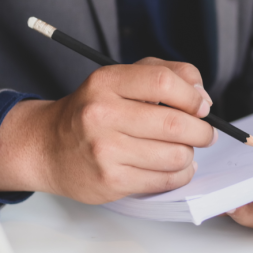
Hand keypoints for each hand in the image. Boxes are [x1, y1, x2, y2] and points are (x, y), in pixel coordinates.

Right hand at [0, 58, 216, 202]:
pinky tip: (171, 166)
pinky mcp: (111, 179)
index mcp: (106, 82)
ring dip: (189, 154)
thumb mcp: (121, 79)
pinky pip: (165, 179)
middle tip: (204, 133)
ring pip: (176, 155)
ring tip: (180, 149)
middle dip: (201, 131)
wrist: (47, 147)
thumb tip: (202, 96)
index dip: (192, 96)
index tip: (201, 106)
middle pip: (175, 123)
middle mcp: (102, 114)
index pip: (163, 82)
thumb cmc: (93, 111)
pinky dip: (179, 174)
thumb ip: (166, 73)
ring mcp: (105, 150)